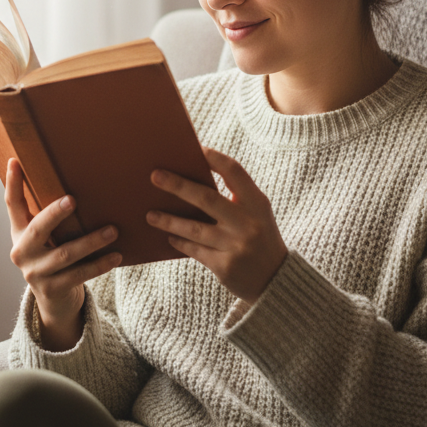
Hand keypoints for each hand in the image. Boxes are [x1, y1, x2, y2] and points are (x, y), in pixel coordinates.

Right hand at [6, 158, 121, 349]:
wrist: (54, 302)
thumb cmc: (53, 257)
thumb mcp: (45, 237)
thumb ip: (48, 215)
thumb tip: (72, 180)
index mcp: (19, 233)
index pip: (12, 205)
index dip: (12, 183)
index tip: (15, 161)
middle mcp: (22, 252)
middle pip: (38, 229)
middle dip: (55, 214)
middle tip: (73, 199)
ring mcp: (35, 273)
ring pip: (65, 254)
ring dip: (91, 242)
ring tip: (112, 231)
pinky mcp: (52, 289)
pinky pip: (79, 274)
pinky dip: (99, 265)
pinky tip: (116, 256)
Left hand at [147, 146, 286, 304]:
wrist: (276, 280)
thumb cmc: (259, 236)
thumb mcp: (256, 213)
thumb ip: (233, 196)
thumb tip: (192, 176)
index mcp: (257, 203)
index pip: (233, 172)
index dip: (213, 157)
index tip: (193, 147)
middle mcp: (247, 223)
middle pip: (206, 198)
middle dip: (178, 186)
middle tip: (155, 175)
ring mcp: (236, 246)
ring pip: (194, 228)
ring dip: (168, 220)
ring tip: (150, 214)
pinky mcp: (224, 266)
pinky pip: (194, 250)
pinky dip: (179, 242)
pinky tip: (168, 236)